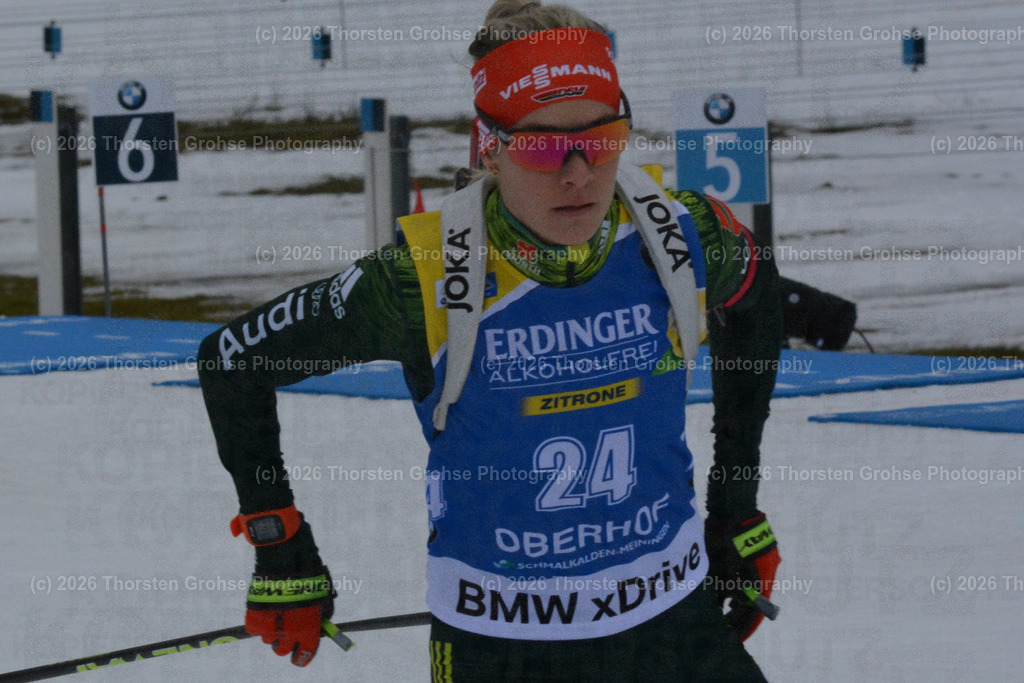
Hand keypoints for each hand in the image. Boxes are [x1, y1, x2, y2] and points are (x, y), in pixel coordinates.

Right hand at [245, 565, 335, 665]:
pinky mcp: (254, 620)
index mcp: (308, 630)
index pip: (304, 655)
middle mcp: (289, 634)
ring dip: (271, 630)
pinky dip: (258, 622)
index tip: (297, 655)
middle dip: (283, 643)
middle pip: (282, 650)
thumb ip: (320, 617)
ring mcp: (269, 629)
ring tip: (276, 610)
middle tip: (284, 631)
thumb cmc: (308, 577)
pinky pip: (255, 629)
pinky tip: (265, 607)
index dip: (301, 657)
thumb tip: (319, 628)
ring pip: (268, 639)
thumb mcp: (322, 598)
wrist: (286, 562)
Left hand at [704, 510, 780, 640]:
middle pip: (750, 604)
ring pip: (745, 591)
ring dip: (733, 604)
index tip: (731, 641)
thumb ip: (720, 588)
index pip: (753, 614)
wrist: (733, 504)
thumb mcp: (721, 565)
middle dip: (736, 618)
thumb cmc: (727, 535)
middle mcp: (762, 574)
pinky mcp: (748, 554)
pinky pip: (742, 578)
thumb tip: (715, 610)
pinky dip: (732, 589)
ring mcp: (756, 564)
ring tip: (720, 617)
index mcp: (760, 580)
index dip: (742, 629)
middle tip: (721, 630)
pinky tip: (722, 596)